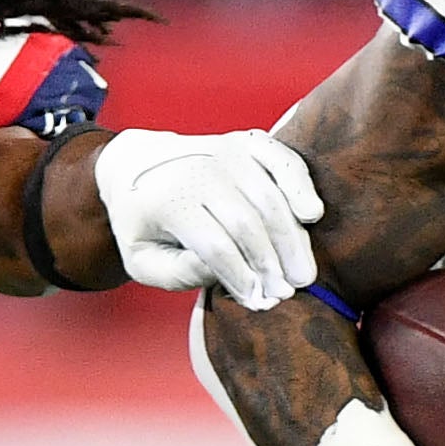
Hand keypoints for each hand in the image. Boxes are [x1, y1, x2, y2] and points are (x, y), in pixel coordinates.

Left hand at [92, 128, 322, 308]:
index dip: (242, 278)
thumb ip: (179, 272)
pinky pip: (282, 160)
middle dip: (271, 264)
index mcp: (167, 202)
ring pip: (270, 198)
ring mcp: (224, 152)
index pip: (215, 247)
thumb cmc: (141, 222)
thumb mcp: (142, 259)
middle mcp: (198, 170)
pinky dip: (300, 185)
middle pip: (248, 224)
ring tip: (303, 274)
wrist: (132, 164)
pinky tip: (311, 215)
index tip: (258, 303)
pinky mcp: (245, 142)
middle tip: (286, 294)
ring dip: (292, 239)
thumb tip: (224, 272)